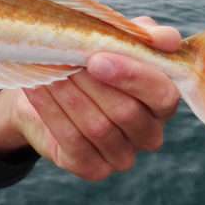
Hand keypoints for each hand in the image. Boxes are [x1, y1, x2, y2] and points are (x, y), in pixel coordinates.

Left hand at [0, 17, 181, 180]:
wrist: (47, 84)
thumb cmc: (90, 59)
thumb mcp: (116, 38)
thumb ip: (146, 36)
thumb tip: (167, 40)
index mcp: (162, 102)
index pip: (162, 94)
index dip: (132, 77)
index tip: (96, 60)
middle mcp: (149, 134)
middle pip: (127, 113)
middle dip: (91, 84)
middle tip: (64, 59)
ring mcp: (122, 155)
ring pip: (98, 128)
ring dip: (68, 95)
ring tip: (47, 70)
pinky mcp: (92, 168)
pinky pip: (72, 141)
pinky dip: (51, 111)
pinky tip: (37, 88)